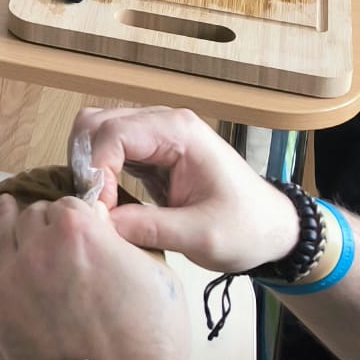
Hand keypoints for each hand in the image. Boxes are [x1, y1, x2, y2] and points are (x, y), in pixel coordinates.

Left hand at [0, 193, 189, 359]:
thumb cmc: (149, 339)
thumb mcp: (155, 274)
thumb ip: (122, 240)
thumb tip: (99, 223)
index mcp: (77, 228)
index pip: (69, 203)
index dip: (78, 215)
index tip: (80, 224)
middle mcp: (37, 244)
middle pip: (34, 216)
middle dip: (45, 221)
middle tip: (51, 230)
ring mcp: (11, 276)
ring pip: (3, 233)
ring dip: (8, 222)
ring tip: (5, 210)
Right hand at [69, 107, 300, 272]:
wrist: (272, 229)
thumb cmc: (246, 228)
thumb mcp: (201, 236)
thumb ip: (149, 227)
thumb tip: (99, 224)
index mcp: (178, 132)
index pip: (114, 133)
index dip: (99, 171)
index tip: (103, 211)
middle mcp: (163, 123)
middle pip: (97, 123)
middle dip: (86, 164)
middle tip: (94, 207)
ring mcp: (155, 136)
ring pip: (97, 133)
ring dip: (90, 167)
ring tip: (100, 207)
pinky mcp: (150, 153)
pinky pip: (109, 151)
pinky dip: (100, 173)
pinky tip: (108, 203)